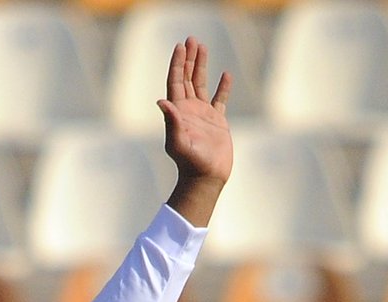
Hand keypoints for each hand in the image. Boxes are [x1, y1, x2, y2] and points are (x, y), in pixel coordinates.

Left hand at [158, 38, 232, 226]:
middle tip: (191, 39)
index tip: (180, 46)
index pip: (175, 81)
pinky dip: (223, 86)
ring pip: (200, 84)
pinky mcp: (217, 121)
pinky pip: (219, 98)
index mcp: (178, 112)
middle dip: (188, 58)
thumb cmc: (190, 163)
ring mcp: (203, 114)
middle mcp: (188, 110)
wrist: (206, 177)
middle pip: (186, 78)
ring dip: (201, 65)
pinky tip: (225, 74)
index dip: (177, 64)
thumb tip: (161, 101)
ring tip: (203, 47)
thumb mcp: (178, 142)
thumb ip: (171, 122)